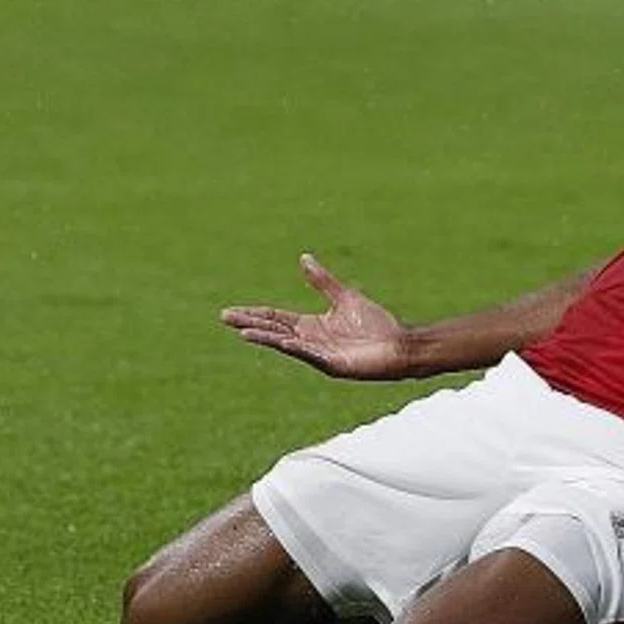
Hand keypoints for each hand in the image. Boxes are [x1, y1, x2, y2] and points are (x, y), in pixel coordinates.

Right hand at [220, 253, 411, 379]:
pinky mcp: (333, 365)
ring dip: (266, 338)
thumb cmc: (376, 324)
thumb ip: (322, 281)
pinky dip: (297, 348)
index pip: (275, 318)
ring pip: (286, 343)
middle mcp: (310, 340)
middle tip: (224, 317)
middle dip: (250, 323)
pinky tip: (284, 342)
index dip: (253, 313)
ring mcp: (319, 354)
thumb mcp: (344, 297)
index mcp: (310, 326)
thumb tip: (302, 257)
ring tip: (244, 332)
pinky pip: (311, 355)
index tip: (230, 311)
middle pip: (273, 329)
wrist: (399, 344)